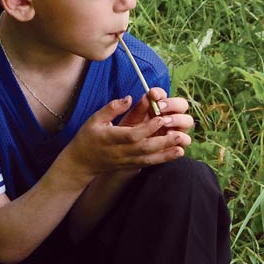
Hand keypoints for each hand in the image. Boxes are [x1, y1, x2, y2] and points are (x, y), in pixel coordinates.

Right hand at [63, 95, 187, 179]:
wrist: (81, 163)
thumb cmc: (87, 138)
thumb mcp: (94, 119)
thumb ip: (111, 108)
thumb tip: (129, 98)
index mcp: (111, 137)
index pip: (132, 134)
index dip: (147, 128)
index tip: (160, 119)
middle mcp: (120, 151)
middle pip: (144, 148)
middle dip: (163, 141)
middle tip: (179, 133)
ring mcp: (126, 160)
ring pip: (149, 158)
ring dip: (167, 153)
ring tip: (182, 146)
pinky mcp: (130, 165)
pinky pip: (148, 163)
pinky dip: (163, 159)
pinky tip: (176, 154)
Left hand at [120, 87, 194, 138]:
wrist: (128, 151)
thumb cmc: (128, 132)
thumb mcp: (132, 120)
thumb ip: (139, 108)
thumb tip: (146, 97)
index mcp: (158, 106)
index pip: (164, 95)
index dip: (160, 93)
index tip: (152, 95)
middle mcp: (171, 115)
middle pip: (182, 104)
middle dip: (173, 104)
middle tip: (159, 108)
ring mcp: (177, 129)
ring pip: (188, 121)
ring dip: (178, 120)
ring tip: (165, 123)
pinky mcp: (178, 143)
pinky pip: (186, 139)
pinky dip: (181, 137)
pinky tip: (169, 136)